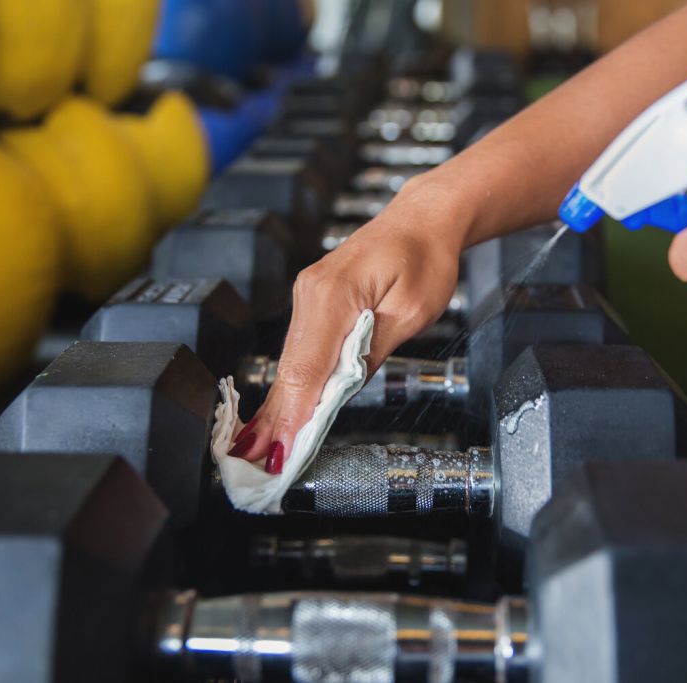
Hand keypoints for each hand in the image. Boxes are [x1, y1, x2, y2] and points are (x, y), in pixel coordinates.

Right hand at [231, 179, 463, 472]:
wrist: (422, 221)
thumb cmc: (426, 257)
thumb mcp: (411, 311)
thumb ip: (372, 351)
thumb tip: (342, 390)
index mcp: (335, 293)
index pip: (308, 367)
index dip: (293, 414)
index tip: (281, 450)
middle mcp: (311, 293)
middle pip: (290, 369)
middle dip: (275, 421)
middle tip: (260, 465)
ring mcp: (307, 296)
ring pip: (290, 362)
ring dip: (279, 407)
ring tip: (262, 450)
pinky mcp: (312, 302)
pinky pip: (299, 350)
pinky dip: (291, 385)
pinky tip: (280, 414)